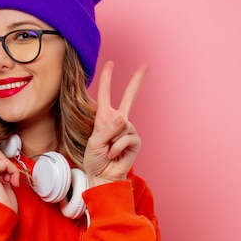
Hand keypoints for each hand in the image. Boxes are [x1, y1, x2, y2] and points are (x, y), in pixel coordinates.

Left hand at [84, 61, 147, 186]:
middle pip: (130, 97)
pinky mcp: (135, 140)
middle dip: (137, 81)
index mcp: (104, 118)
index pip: (105, 95)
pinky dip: (116, 148)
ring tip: (108, 151)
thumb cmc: (95, 159)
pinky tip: (115, 155)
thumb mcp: (94, 143)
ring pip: (121, 126)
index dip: (107, 79)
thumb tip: (123, 119)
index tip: (110, 63)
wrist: (103, 176)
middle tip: (145, 65)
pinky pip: (125, 138)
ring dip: (110, 141)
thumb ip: (107, 130)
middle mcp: (118, 121)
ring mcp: (128, 130)